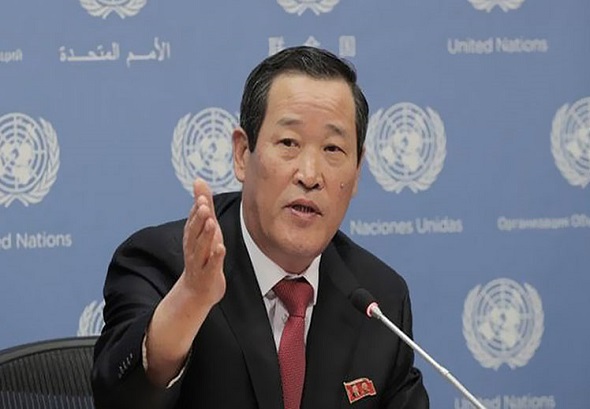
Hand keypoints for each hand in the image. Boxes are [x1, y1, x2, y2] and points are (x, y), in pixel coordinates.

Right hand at [181, 178, 225, 306]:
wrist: (197, 290)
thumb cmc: (203, 255)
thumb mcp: (205, 228)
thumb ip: (203, 205)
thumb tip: (198, 180)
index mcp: (192, 235)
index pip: (194, 219)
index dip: (198, 208)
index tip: (202, 196)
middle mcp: (193, 247)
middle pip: (195, 231)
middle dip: (199, 219)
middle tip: (204, 206)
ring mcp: (200, 261)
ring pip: (201, 247)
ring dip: (206, 235)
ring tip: (212, 222)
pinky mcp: (208, 275)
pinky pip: (211, 265)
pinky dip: (215, 257)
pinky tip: (220, 248)